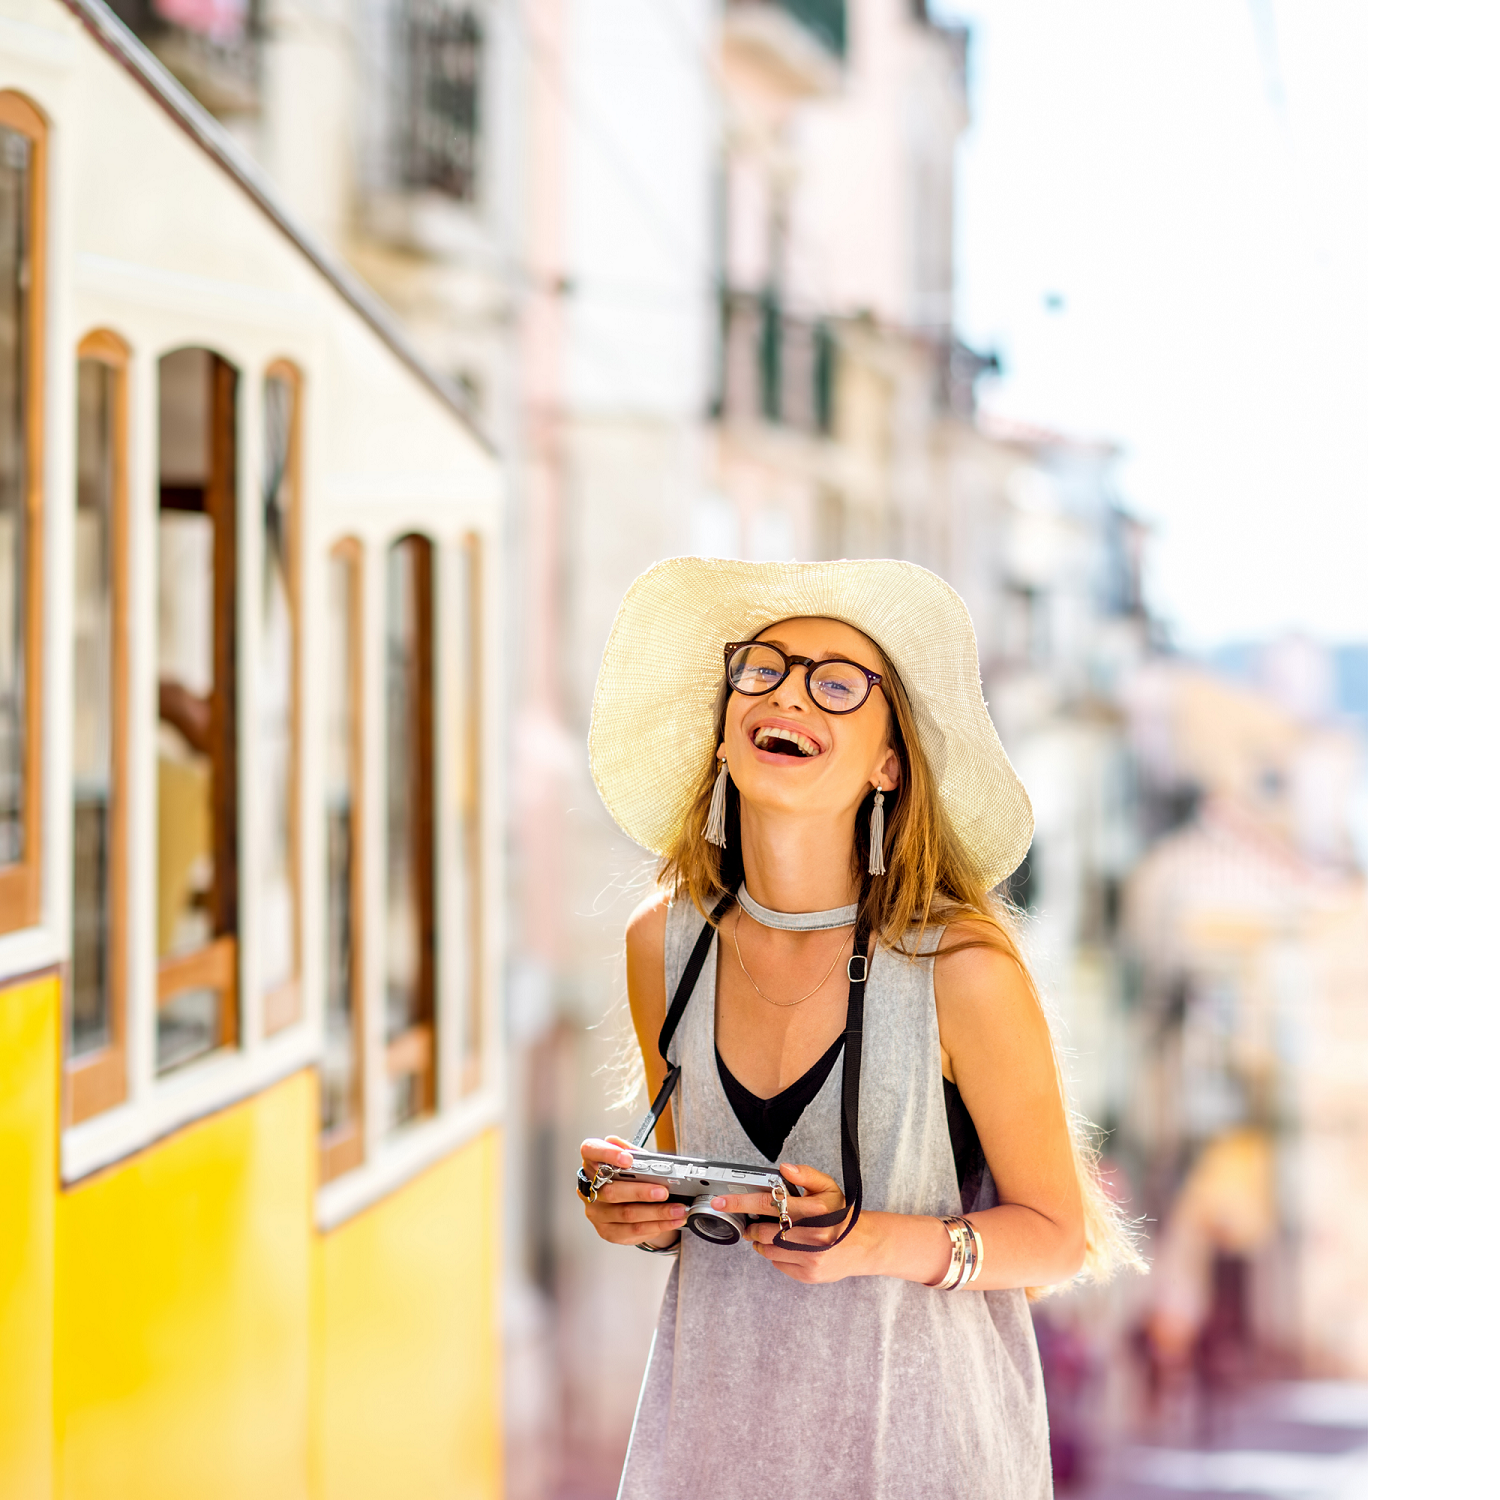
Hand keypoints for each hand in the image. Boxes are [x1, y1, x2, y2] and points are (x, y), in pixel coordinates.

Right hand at [578, 1135, 684, 1247]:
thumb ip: (636, 1154)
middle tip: (663, 1192)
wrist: (626, 1199)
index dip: (607, 1154)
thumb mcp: (632, 1158)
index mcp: (592, 1162)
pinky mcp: (607, 1230)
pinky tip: (670, 1221)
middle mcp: (588, 1187)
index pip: (591, 1151)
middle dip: (641, 1192)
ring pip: (626, 1214)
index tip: (629, 1159)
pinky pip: (632, 1231)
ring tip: (677, 1209)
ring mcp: (596, 1212)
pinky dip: (656, 1226)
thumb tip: (651, 1160)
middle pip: (611, 1191)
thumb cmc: (629, 1175)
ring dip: (656, 1213)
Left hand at [712, 1163, 862, 1283]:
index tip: (723, 1202)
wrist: (862, 1246)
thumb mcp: (828, 1188)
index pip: (769, 1203)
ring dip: (759, 1240)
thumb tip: (783, 1169)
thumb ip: (806, 1175)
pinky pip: (777, 1263)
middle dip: (751, 1225)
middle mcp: (813, 1236)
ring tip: (764, 1232)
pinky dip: (774, 1254)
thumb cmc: (841, 1215)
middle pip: (763, 1230)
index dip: (742, 1202)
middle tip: (749, 1220)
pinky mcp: (807, 1274)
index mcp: (816, 1210)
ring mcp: (810, 1257)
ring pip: (767, 1249)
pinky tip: (783, 1245)